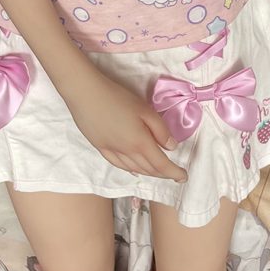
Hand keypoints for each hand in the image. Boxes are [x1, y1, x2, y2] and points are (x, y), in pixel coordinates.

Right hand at [64, 70, 188, 181]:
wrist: (85, 94)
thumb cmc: (117, 97)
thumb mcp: (145, 109)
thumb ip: (160, 130)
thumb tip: (171, 147)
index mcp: (140, 143)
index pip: (161, 164)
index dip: (174, 172)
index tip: (184, 177)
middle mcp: (126, 152)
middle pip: (149, 169)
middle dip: (164, 174)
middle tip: (175, 173)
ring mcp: (112, 151)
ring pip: (135, 169)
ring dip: (149, 173)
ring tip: (159, 172)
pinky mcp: (100, 147)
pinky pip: (119, 165)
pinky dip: (131, 170)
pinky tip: (134, 170)